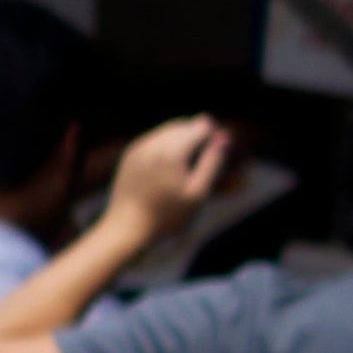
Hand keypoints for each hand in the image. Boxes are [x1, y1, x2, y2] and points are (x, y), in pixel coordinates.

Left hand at [99, 112, 237, 249]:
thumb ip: (213, 162)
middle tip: (203, 161)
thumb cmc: (168, 215)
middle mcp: (152, 144)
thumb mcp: (198, 192)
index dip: (214, 136)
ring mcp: (138, 148)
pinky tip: (170, 166)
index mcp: (171, 151)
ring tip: (187, 165)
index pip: (201, 127)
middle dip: (197, 135)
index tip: (216, 154)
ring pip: (168, 130)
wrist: (127, 227)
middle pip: (184, 125)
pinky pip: (153, 140)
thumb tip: (225, 137)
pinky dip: (166, 145)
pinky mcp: (129, 155)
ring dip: (182, 138)